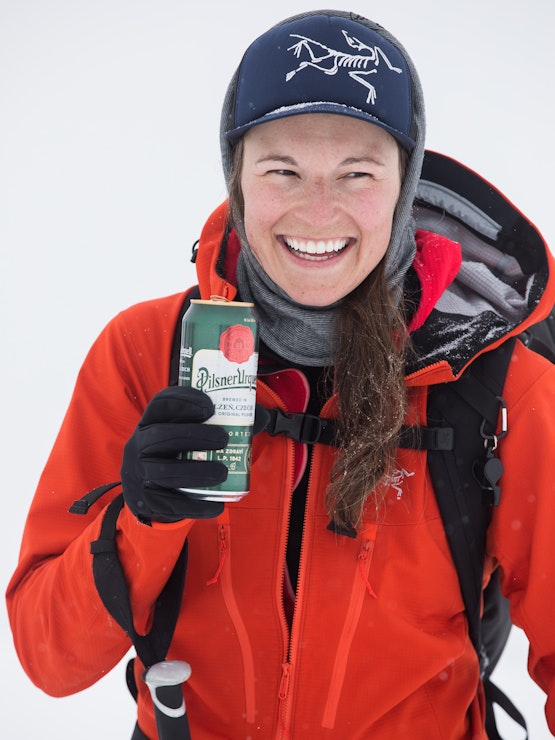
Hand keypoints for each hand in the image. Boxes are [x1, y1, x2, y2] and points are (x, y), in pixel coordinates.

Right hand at [121, 387, 228, 522]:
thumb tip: (261, 418)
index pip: (162, 404)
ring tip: (223, 472)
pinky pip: (169, 503)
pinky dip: (195, 505)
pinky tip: (217, 505)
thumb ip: (225, 421)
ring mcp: (139, 473)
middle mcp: (139, 444)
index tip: (210, 406)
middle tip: (224, 439)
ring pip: (163, 471)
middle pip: (160, 436)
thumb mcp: (193, 432)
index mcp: (152, 420)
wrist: (154, 492)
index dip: (184, 402)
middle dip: (194, 436)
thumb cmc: (180, 452)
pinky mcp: (145, 500)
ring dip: (196, 471)